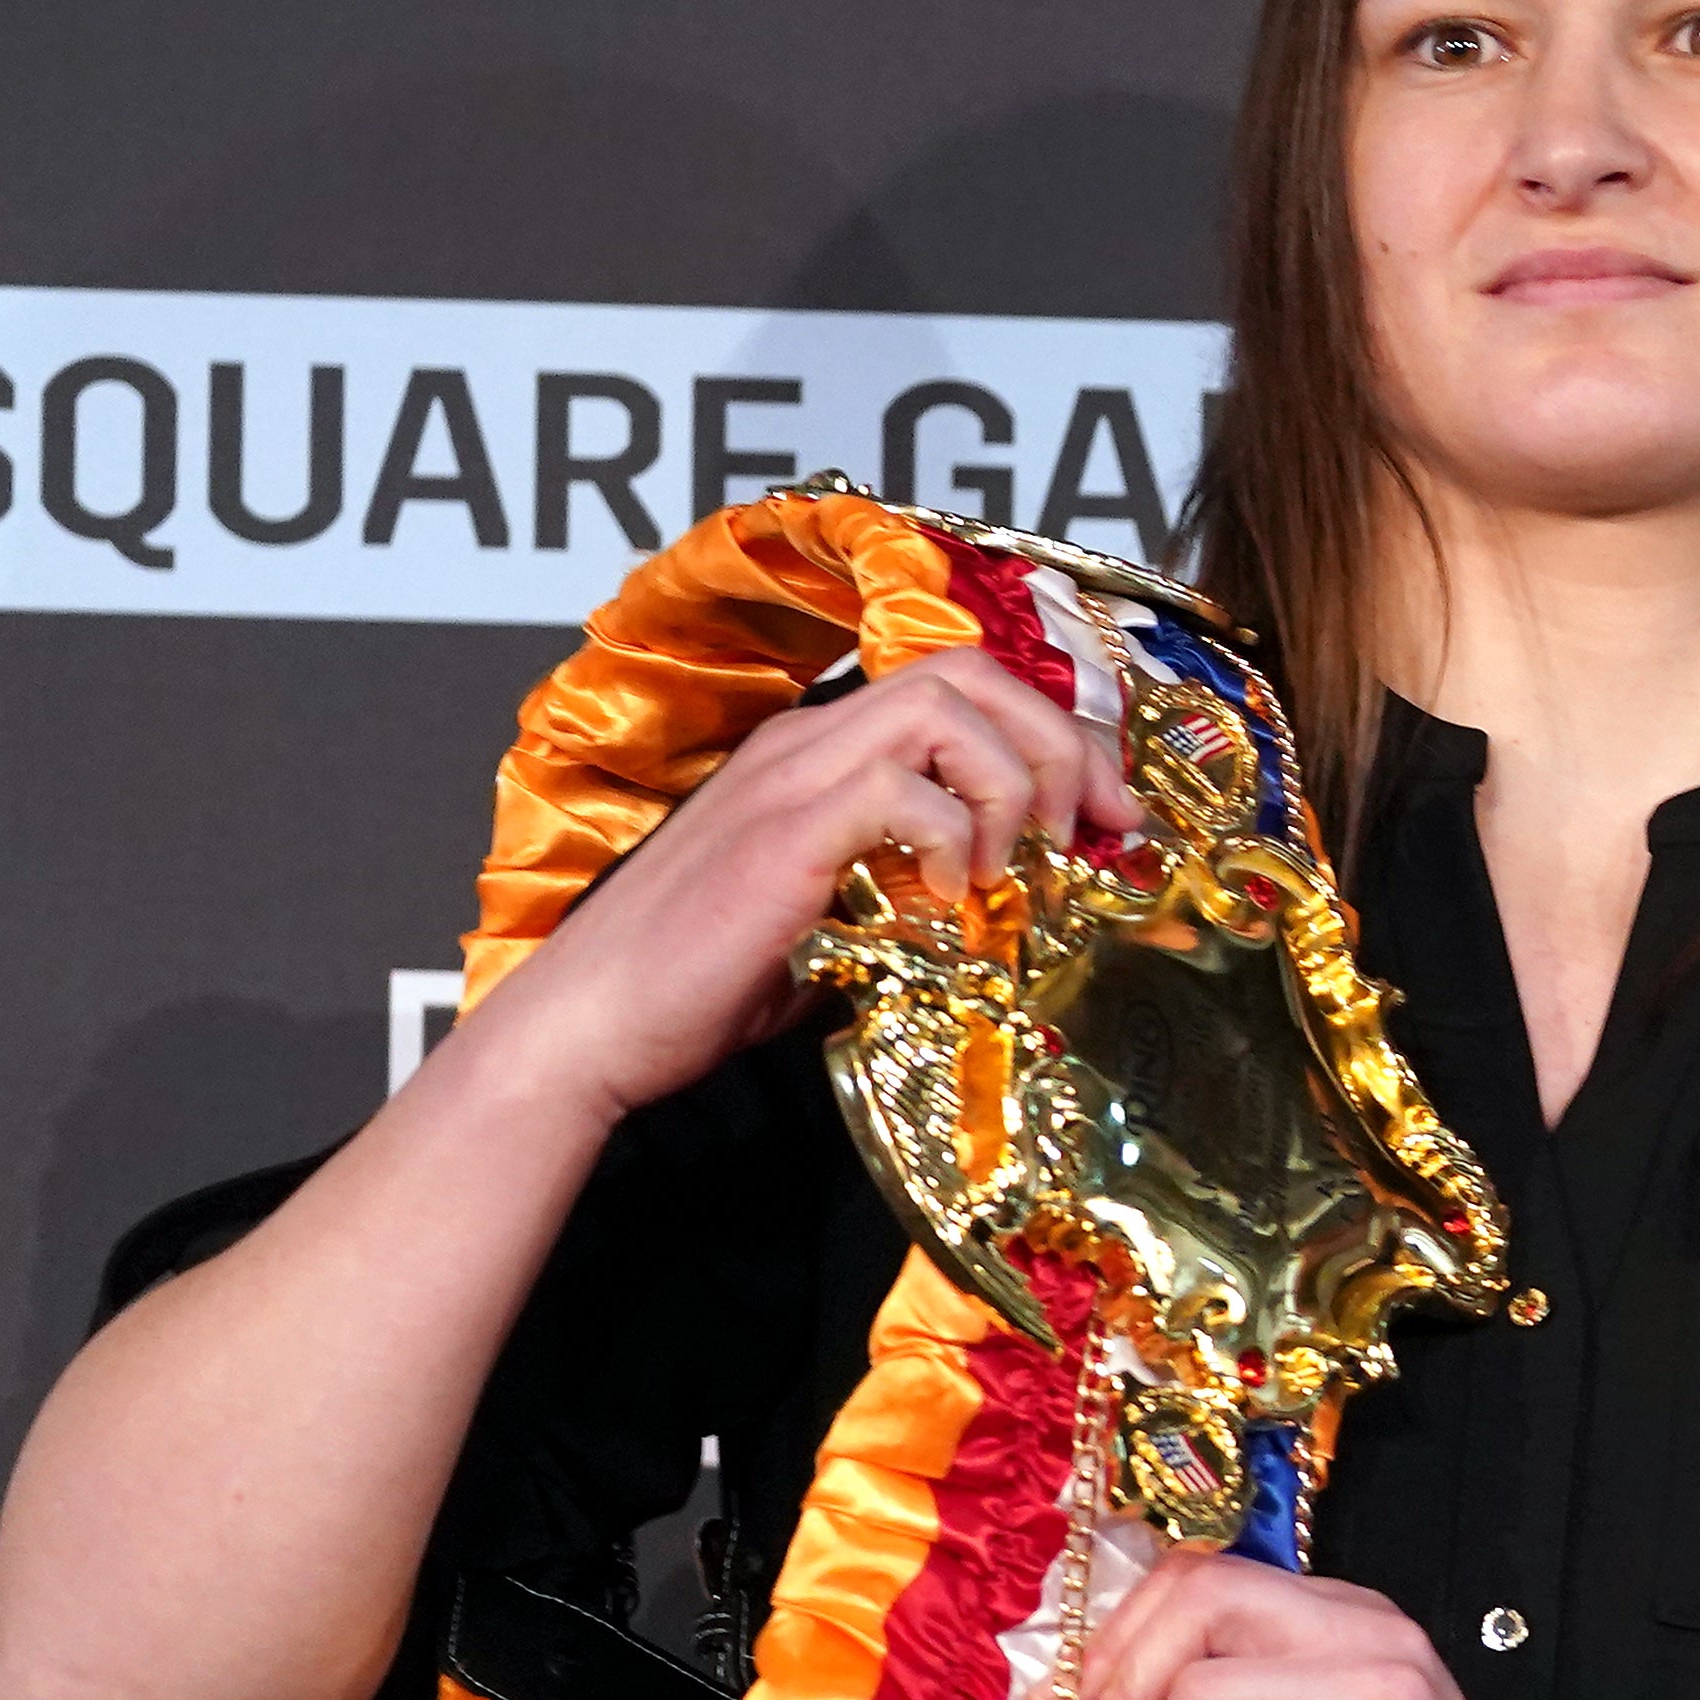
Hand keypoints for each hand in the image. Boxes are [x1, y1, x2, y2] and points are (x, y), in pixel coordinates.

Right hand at [461, 649, 1138, 1131]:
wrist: (590, 1028)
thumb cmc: (704, 987)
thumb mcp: (840, 926)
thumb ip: (913, 894)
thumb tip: (1010, 909)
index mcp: (820, 753)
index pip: (962, 687)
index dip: (1058, 736)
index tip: (1109, 818)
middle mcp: (807, 743)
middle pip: (970, 671)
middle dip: (1063, 741)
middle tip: (1098, 830)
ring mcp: (790, 778)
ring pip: (944, 707)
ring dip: (1012, 783)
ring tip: (1013, 869)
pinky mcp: (781, 833)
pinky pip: (901, 789)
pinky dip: (952, 841)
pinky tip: (948, 906)